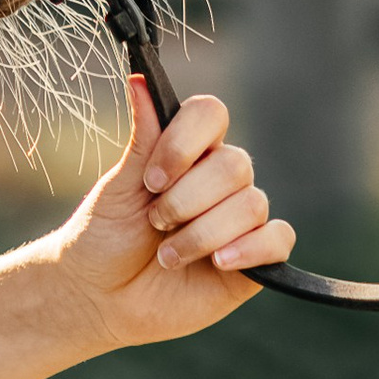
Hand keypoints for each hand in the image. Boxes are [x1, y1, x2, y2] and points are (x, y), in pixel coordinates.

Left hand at [52, 79, 293, 351]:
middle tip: (155, 223)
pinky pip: (278, 238)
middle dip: (187, 199)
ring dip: (202, 233)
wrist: (99, 298)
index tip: (150, 179)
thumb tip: (139, 80)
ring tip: (167, 256)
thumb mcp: (118, 189)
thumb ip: (142, 141)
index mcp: (186, 152)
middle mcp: (219, 181)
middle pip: (234, 164)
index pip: (210, 114)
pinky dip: (250, 249)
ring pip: (252, 204)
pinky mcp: (254, 260)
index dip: (185, 142)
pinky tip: (217, 263)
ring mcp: (239, 220)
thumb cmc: (104, 239)